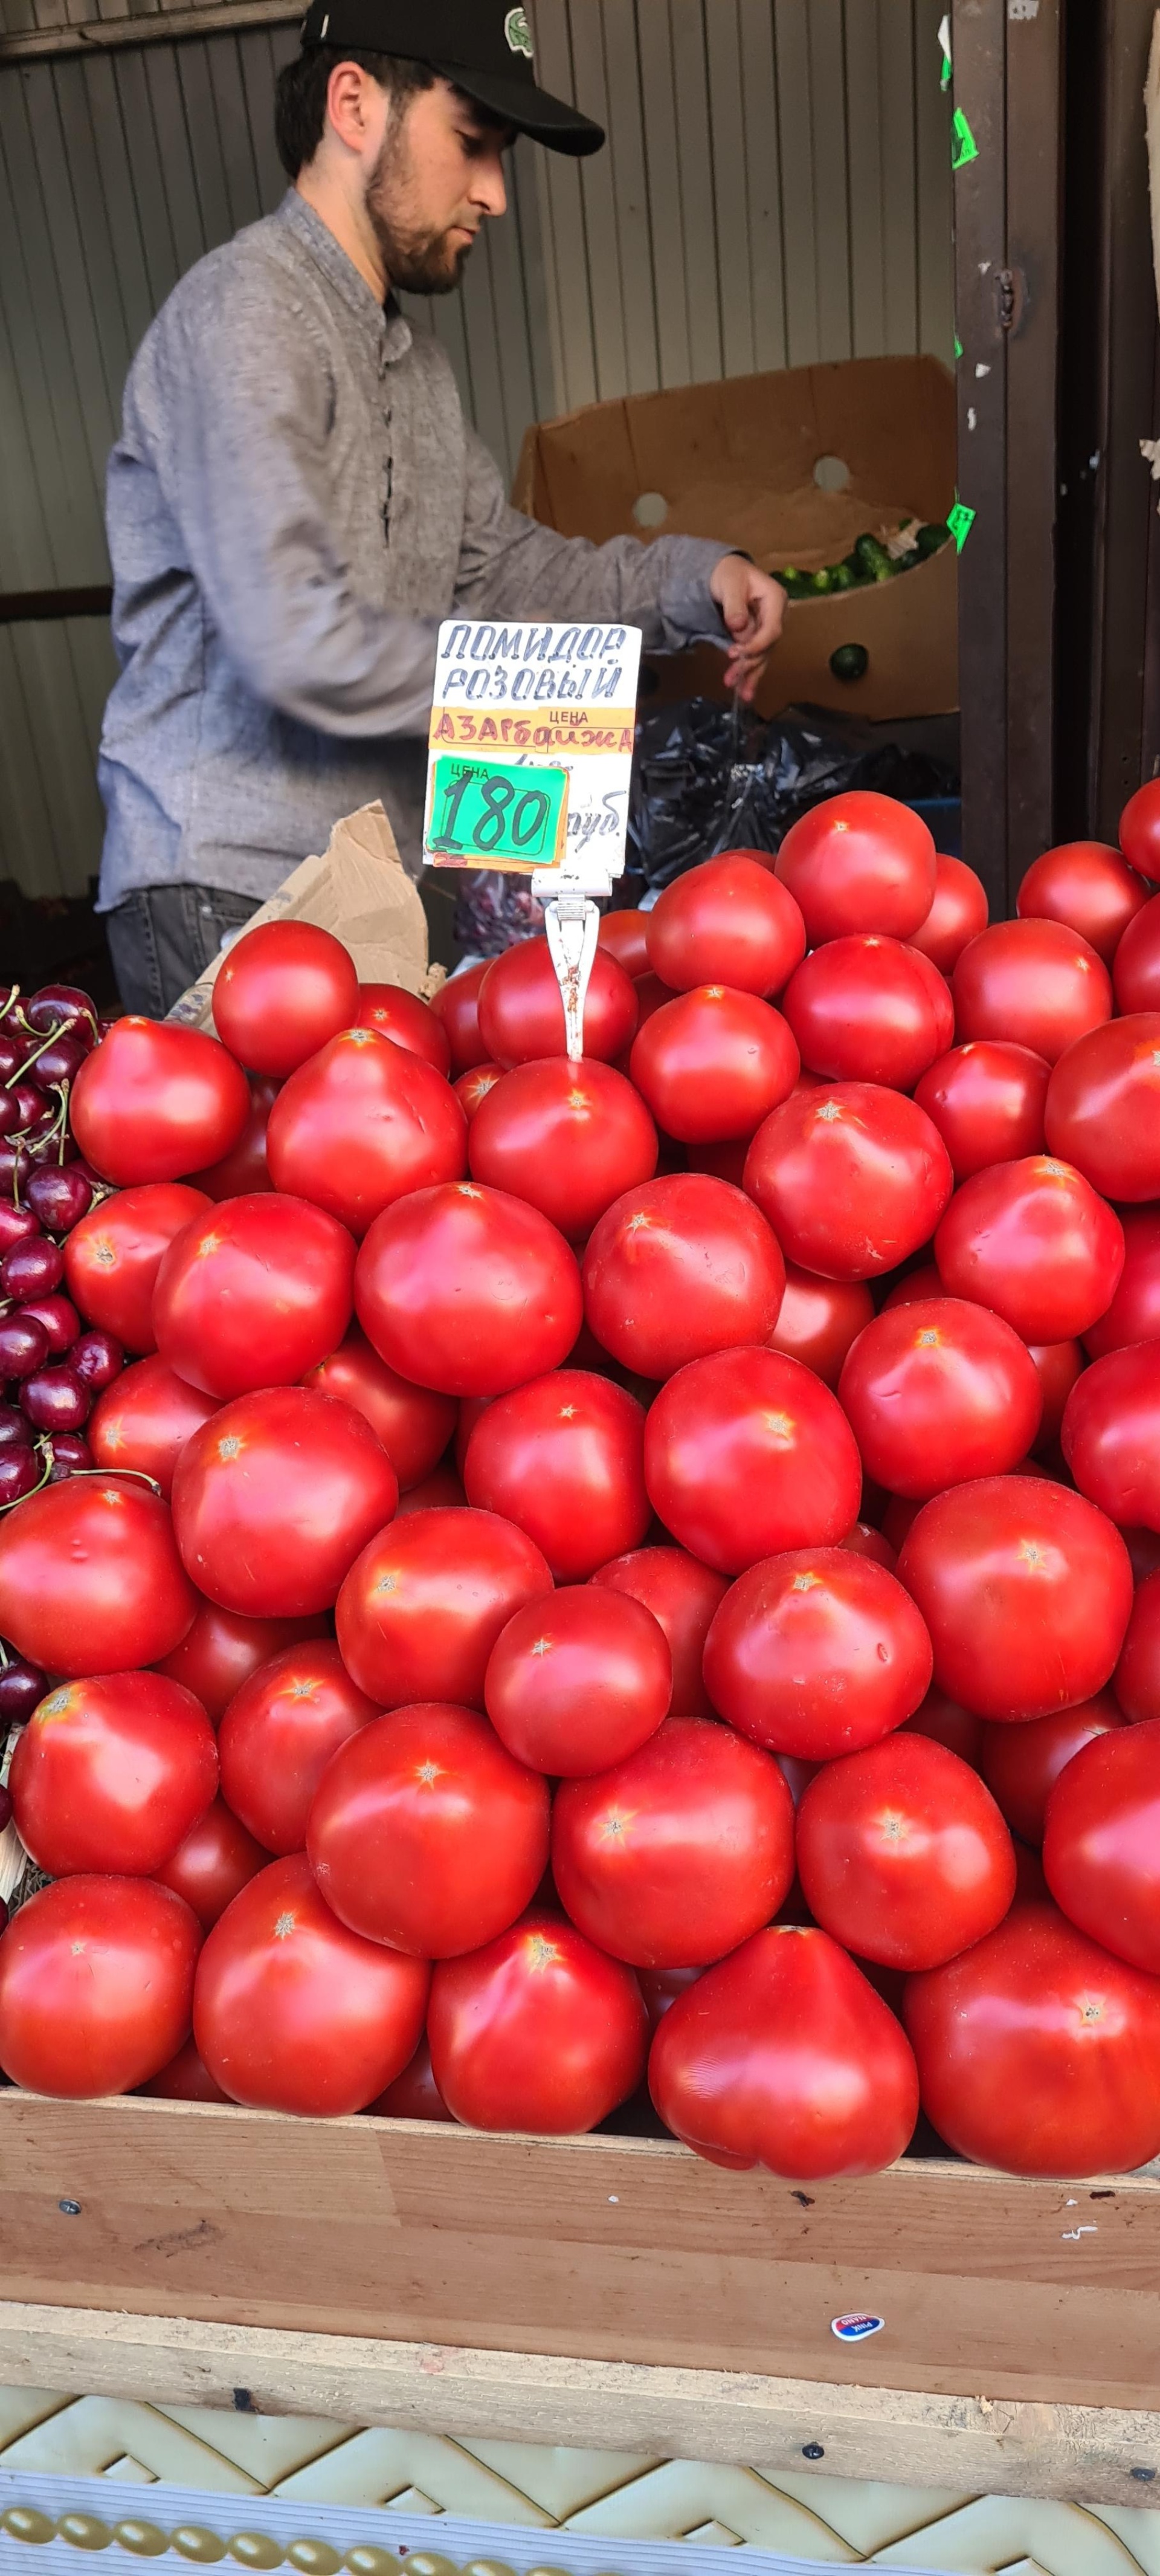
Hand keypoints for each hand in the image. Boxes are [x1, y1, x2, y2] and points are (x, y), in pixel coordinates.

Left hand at [709, 555, 785, 701]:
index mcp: (775, 599)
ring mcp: (768, 628)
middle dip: (750, 664)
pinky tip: (745, 690)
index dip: (756, 645)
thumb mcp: (730, 583)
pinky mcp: (758, 637)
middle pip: (767, 646)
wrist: (725, 572)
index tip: (735, 654)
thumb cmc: (729, 574)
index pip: (772, 629)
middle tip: (731, 678)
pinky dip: (749, 673)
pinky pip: (756, 657)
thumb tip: (738, 625)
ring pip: (763, 655)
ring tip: (740, 693)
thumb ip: (734, 605)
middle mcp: (776, 616)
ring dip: (750, 675)